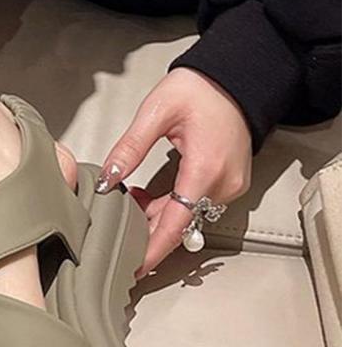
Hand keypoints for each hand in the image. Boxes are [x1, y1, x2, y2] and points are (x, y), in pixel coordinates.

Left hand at [97, 67, 251, 276]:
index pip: (176, 224)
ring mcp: (229, 184)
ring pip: (186, 216)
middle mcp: (222, 183)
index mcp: (204, 169)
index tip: (136, 269)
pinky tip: (149, 195)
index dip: (154, 250)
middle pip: (179, 224)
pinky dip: (171, 206)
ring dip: (156, 216)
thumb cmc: (200, 89)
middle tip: (115, 226)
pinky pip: (195, 205)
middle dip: (146, 229)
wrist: (237, 77)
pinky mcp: (228, 182)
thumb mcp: (156, 112)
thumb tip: (109, 179)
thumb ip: (130, 148)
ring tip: (130, 200)